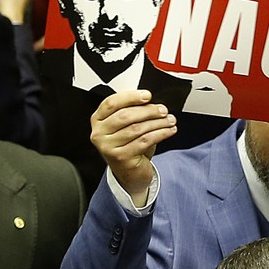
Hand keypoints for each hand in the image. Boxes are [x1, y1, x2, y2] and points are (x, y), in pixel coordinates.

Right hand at [91, 91, 174, 205]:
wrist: (130, 172)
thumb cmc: (128, 145)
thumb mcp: (126, 126)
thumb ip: (132, 111)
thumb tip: (151, 102)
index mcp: (98, 120)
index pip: (112, 103)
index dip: (130, 97)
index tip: (147, 95)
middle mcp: (99, 133)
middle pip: (125, 115)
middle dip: (148, 110)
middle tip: (163, 110)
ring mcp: (108, 147)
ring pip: (137, 128)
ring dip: (157, 122)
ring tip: (169, 120)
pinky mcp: (120, 157)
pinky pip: (144, 141)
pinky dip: (160, 134)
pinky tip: (168, 131)